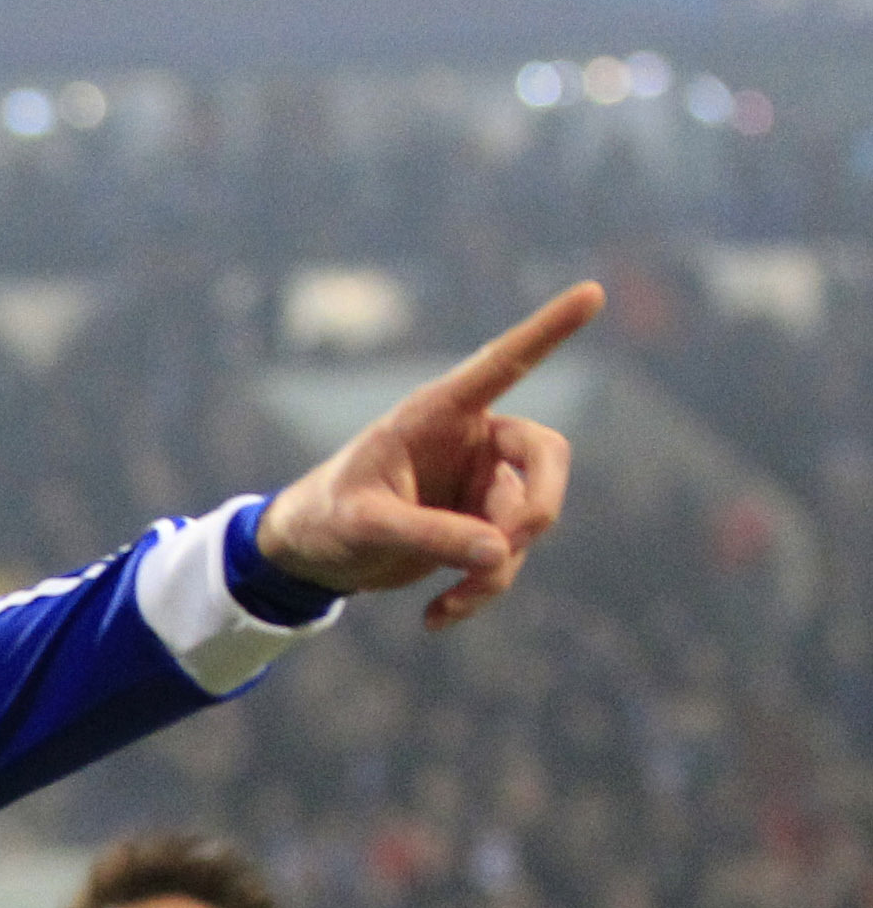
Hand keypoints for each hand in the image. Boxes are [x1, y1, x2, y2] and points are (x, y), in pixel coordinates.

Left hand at [253, 282, 601, 630]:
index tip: (592, 291)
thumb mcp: (365, 525)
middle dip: (538, 507)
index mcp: (438, 413)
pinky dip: (481, 590)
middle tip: (507, 547)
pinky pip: (506, 557)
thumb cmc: (326, 518)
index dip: (548, 330)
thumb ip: (427, 533)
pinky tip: (436, 617)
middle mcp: (472, 439)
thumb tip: (498, 552)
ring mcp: (483, 482)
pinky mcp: (481, 523)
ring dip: (498, 567)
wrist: (314, 555)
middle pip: (548, 457)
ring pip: (529, 519)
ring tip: (445, 605)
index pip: (502, 364)